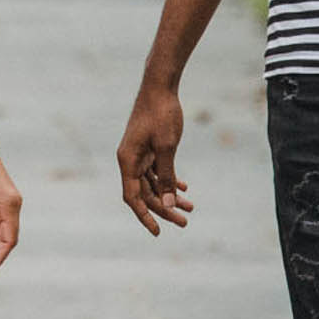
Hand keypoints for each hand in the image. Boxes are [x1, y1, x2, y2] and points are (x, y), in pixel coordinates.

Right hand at [117, 81, 195, 237]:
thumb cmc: (161, 115)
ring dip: (169, 195)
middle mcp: (130, 160)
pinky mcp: (148, 148)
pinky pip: (156, 171)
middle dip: (164, 209)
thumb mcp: (166, 147)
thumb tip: (168, 203)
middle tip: (185, 222)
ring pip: (153, 183)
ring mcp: (139, 154)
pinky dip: (169, 180)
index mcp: (128, 160)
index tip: (158, 232)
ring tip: (190, 208)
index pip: (133, 197)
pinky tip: (184, 187)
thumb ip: (166, 176)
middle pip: (145, 193)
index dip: (144, 216)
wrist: (160, 87)